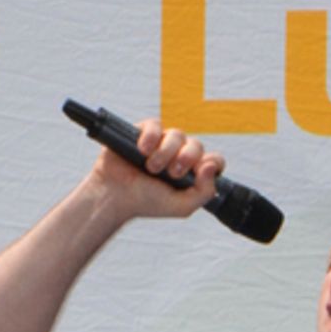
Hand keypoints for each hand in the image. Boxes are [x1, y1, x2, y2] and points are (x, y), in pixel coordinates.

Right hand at [87, 119, 225, 220]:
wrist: (116, 196)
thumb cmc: (147, 202)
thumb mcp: (182, 207)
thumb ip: (204, 192)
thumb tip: (211, 167)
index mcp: (191, 173)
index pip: (214, 160)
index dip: (211, 163)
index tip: (197, 172)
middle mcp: (179, 155)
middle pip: (196, 145)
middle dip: (187, 158)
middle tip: (172, 173)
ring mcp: (162, 143)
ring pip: (177, 134)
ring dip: (166, 152)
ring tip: (151, 167)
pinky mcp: (144, 132)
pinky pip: (155, 125)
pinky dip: (151, 137)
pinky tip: (142, 150)